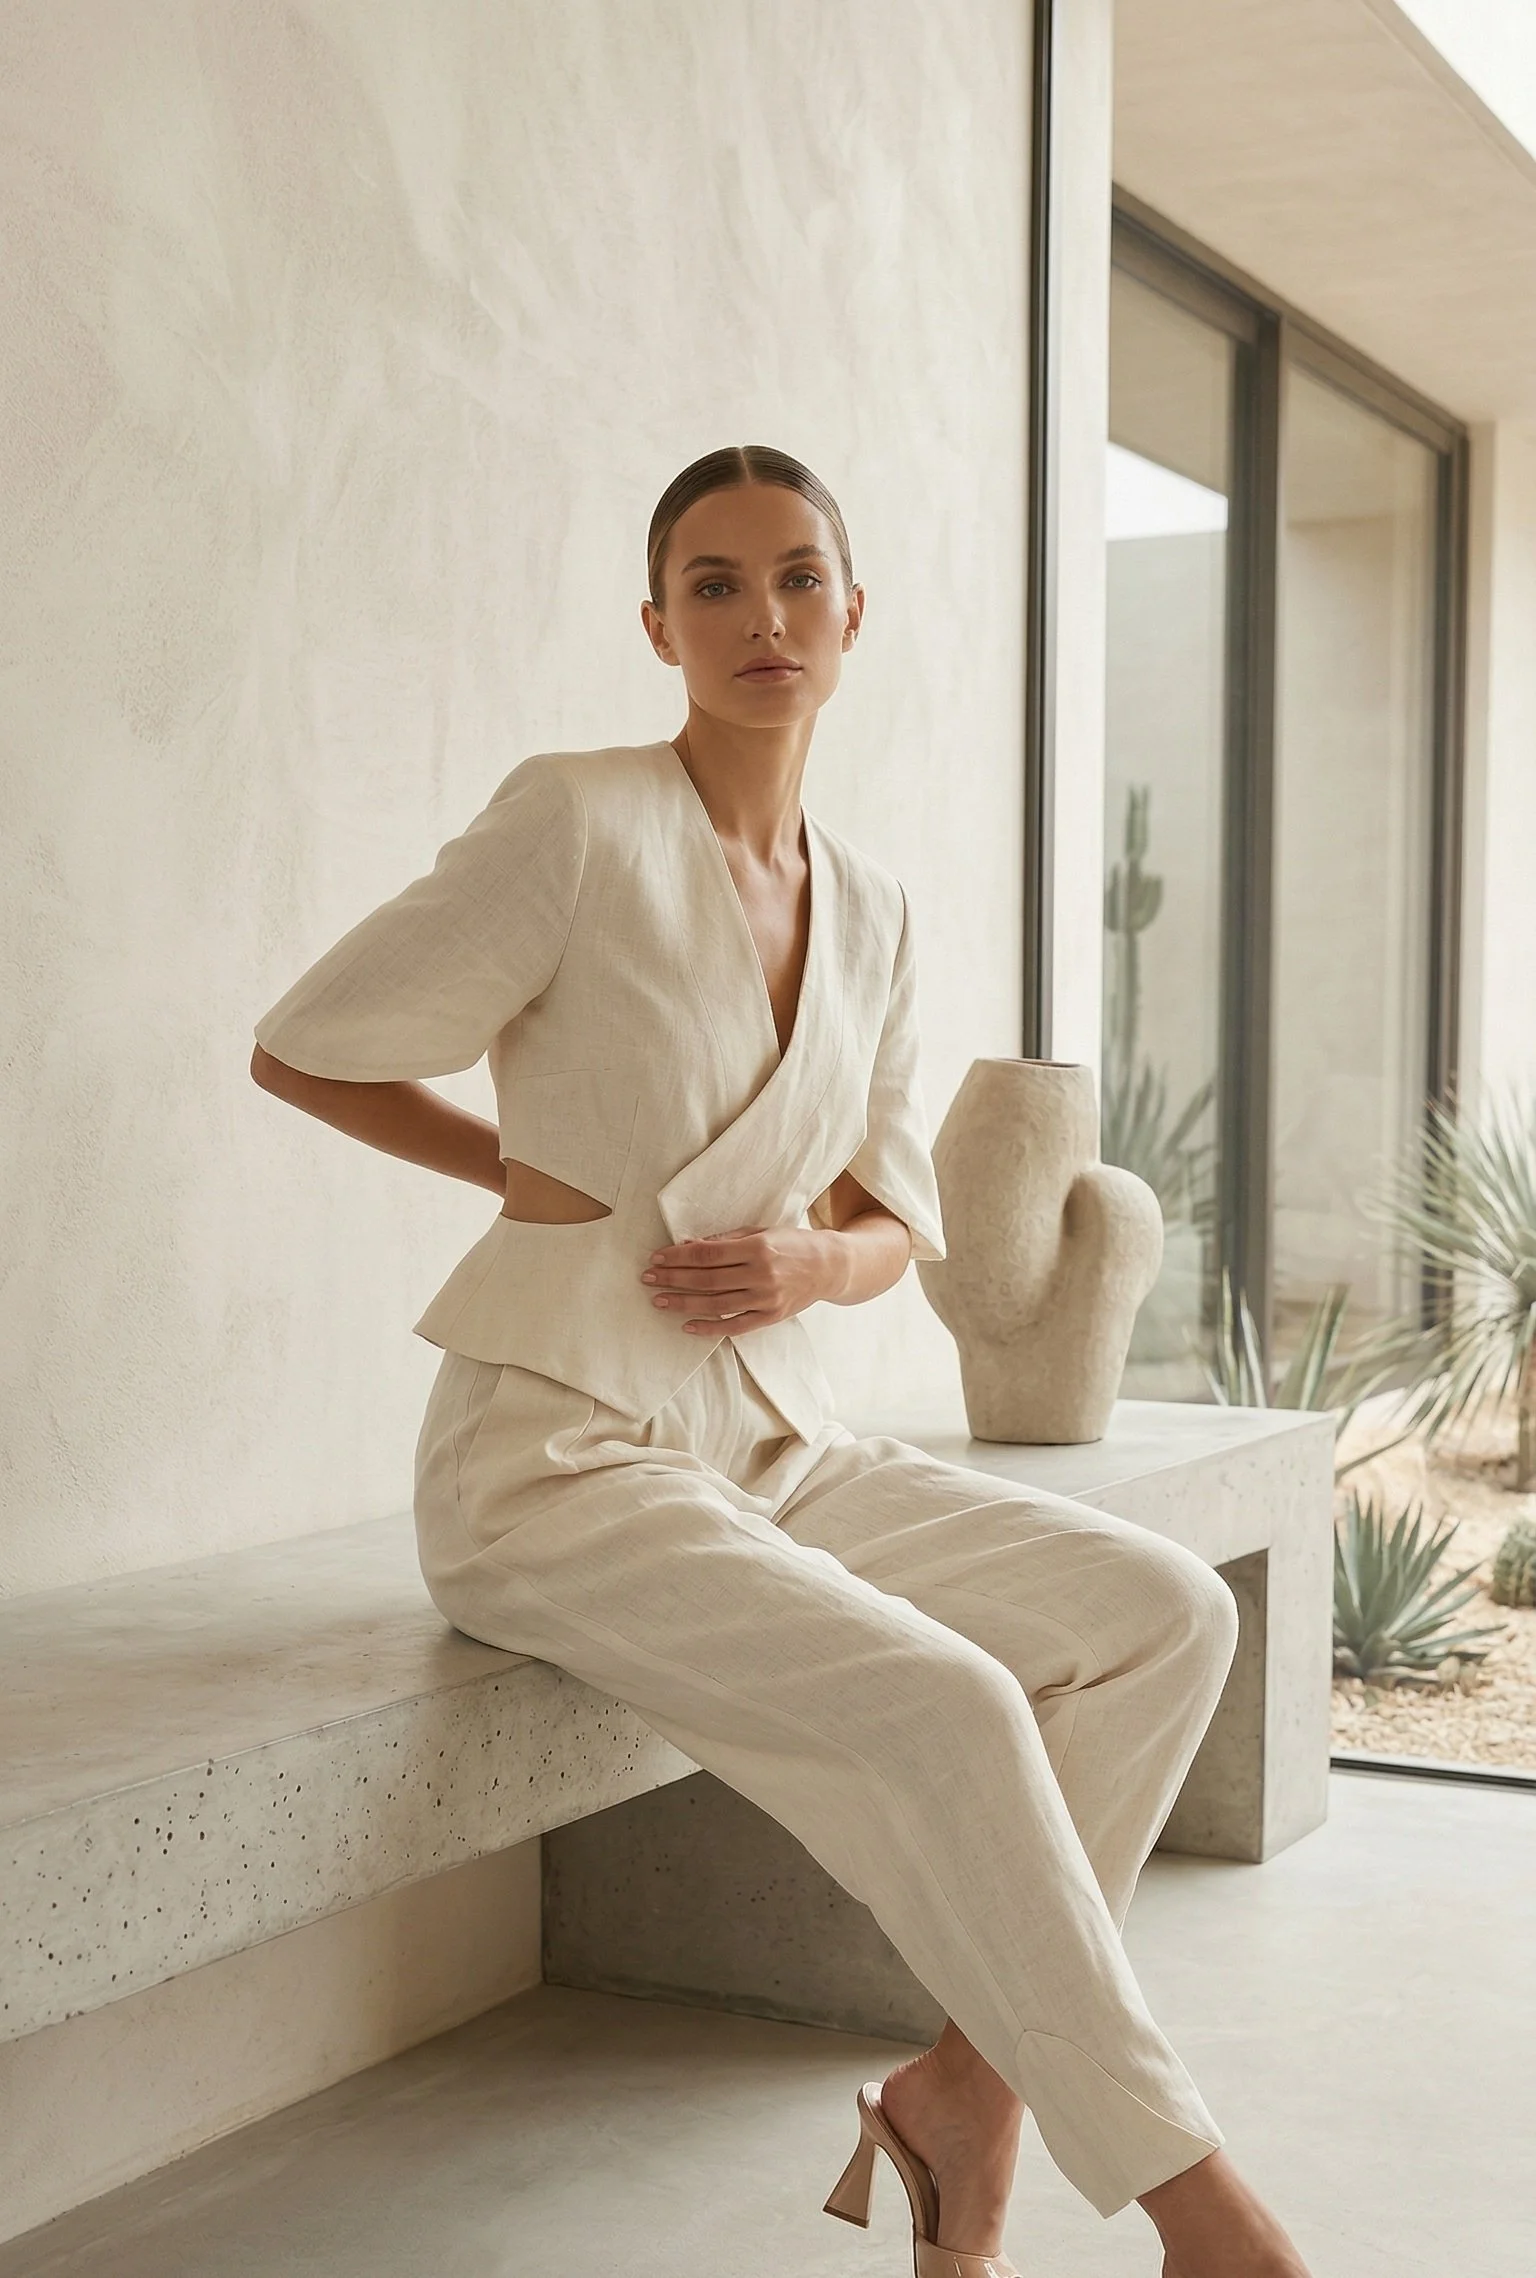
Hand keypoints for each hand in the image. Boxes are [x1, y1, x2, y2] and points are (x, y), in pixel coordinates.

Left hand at [638, 1223, 844, 1333]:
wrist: (829, 1267)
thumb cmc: (792, 1243)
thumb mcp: (761, 1232)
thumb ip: (726, 1240)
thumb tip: (688, 1245)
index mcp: (758, 1248)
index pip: (708, 1254)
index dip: (679, 1256)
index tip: (656, 1257)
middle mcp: (762, 1274)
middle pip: (707, 1279)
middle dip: (673, 1279)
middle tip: (648, 1279)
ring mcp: (766, 1298)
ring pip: (716, 1304)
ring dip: (683, 1303)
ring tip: (659, 1301)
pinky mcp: (770, 1316)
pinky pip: (735, 1326)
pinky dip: (709, 1328)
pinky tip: (687, 1325)